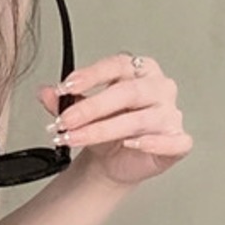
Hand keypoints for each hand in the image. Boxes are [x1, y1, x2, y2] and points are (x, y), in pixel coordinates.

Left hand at [37, 53, 192, 188]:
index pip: (118, 65)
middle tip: (66, 120)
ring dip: (104, 130)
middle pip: (128, 92)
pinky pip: (173, 141)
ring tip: (78, 137)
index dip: (91, 75)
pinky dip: (152, 143)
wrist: (115, 159)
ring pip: (141, 119)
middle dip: (92, 107)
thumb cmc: (107, 128)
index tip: (65, 87)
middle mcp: (159, 88)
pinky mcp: (179, 141)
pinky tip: (130, 143)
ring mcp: (171, 114)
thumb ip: (64, 101)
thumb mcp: (81, 112)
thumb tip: (46, 93)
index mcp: (140, 70)